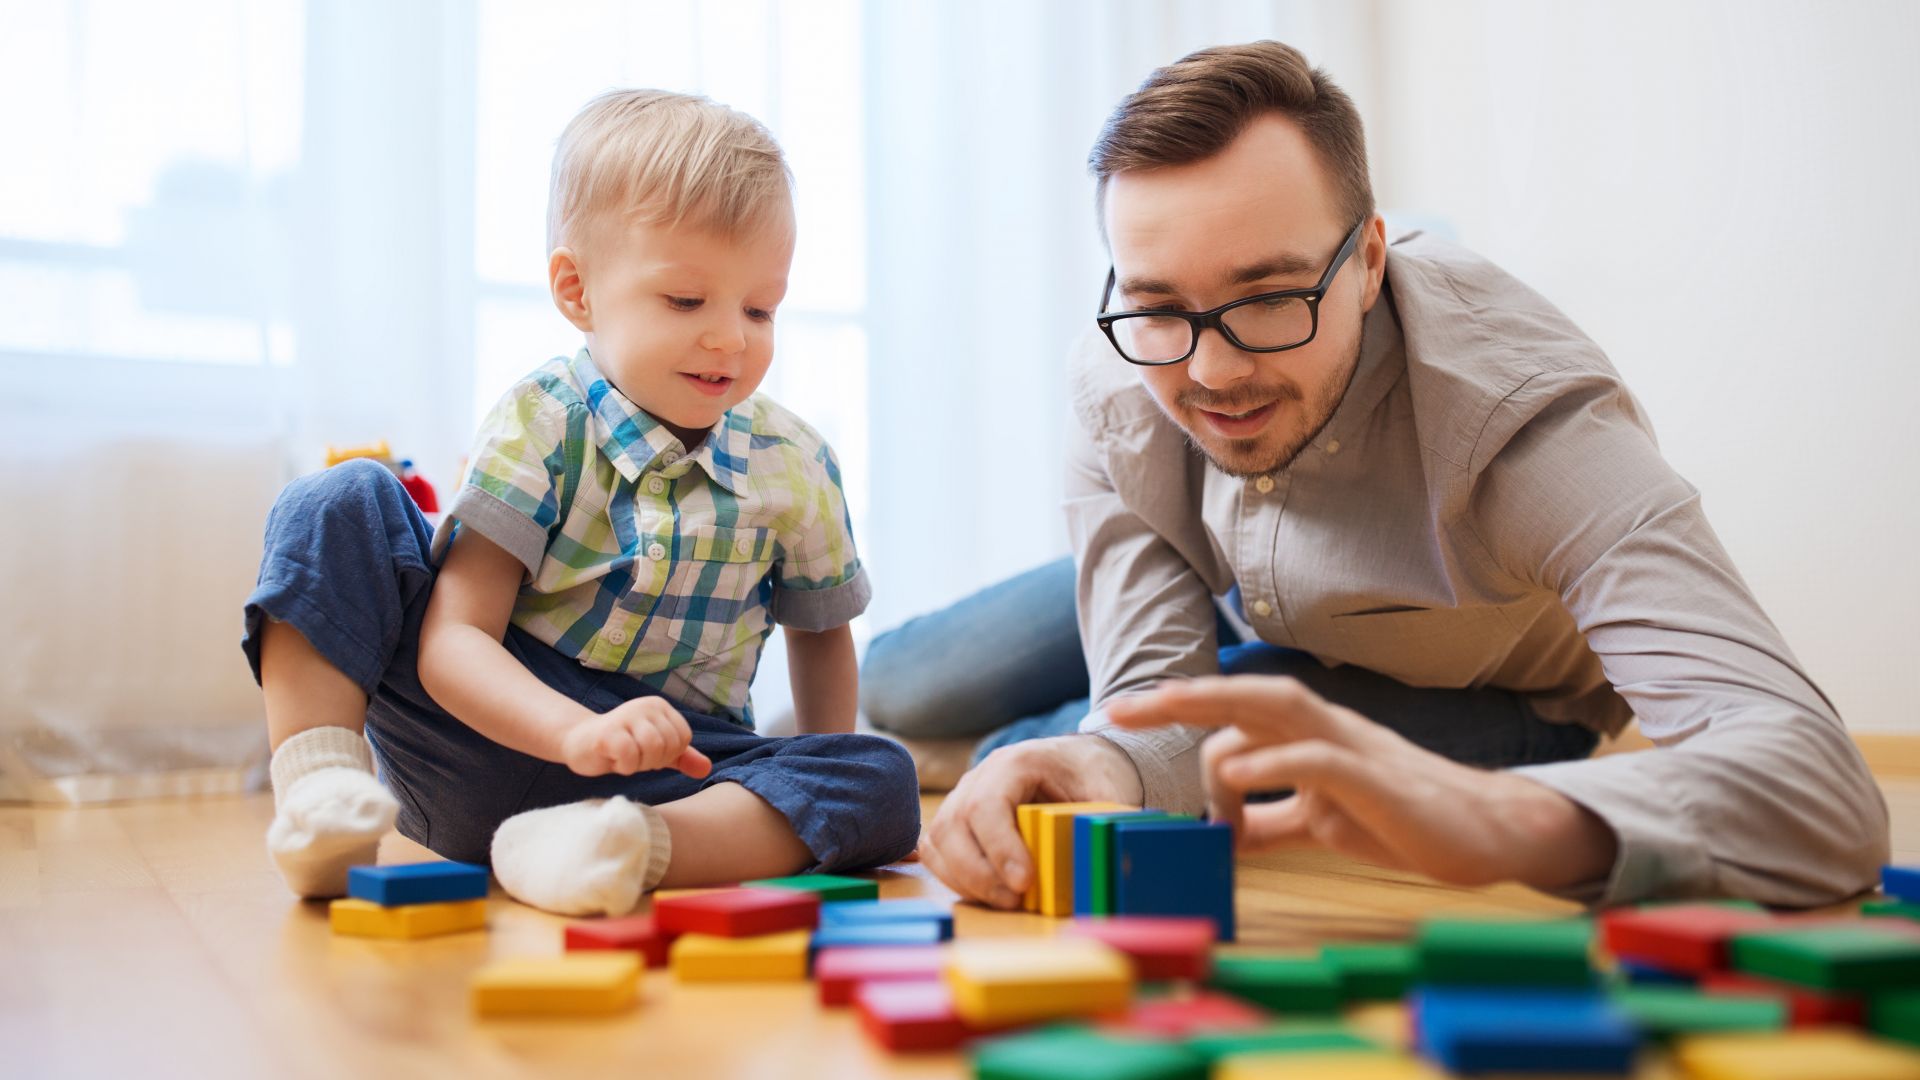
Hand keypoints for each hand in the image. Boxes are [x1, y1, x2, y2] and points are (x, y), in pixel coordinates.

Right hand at [560, 697, 713, 778]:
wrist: (580, 743)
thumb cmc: (621, 746)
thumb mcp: (655, 751)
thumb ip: (681, 757)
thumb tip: (706, 768)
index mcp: (659, 707)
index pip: (683, 739)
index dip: (668, 755)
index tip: (647, 752)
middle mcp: (645, 706)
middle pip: (668, 746)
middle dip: (652, 761)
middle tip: (633, 756)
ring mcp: (625, 716)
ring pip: (652, 750)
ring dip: (638, 764)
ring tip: (624, 757)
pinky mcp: (607, 733)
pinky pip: (630, 756)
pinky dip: (624, 767)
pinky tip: (613, 759)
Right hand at [918, 735, 1141, 908]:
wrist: (1077, 760)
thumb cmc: (1090, 775)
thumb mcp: (1106, 793)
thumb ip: (1098, 826)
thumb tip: (1098, 865)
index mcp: (1015, 762)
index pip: (987, 805)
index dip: (1000, 848)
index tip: (1024, 883)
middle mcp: (979, 776)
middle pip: (953, 825)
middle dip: (979, 873)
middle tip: (1014, 902)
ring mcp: (962, 796)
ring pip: (938, 840)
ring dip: (965, 880)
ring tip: (1005, 902)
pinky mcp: (956, 819)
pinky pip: (937, 851)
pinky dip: (954, 877)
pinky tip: (987, 894)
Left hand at [1106, 676, 1615, 891]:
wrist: (1489, 833)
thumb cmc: (1403, 819)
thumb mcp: (1321, 820)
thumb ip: (1274, 819)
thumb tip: (1222, 832)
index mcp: (1309, 737)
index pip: (1236, 713)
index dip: (1181, 714)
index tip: (1124, 722)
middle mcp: (1326, 730)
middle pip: (1245, 696)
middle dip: (1180, 699)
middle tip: (1119, 710)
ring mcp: (1355, 750)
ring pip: (1278, 709)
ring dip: (1216, 708)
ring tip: (1162, 711)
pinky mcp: (1381, 783)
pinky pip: (1322, 762)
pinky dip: (1277, 763)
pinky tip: (1239, 776)